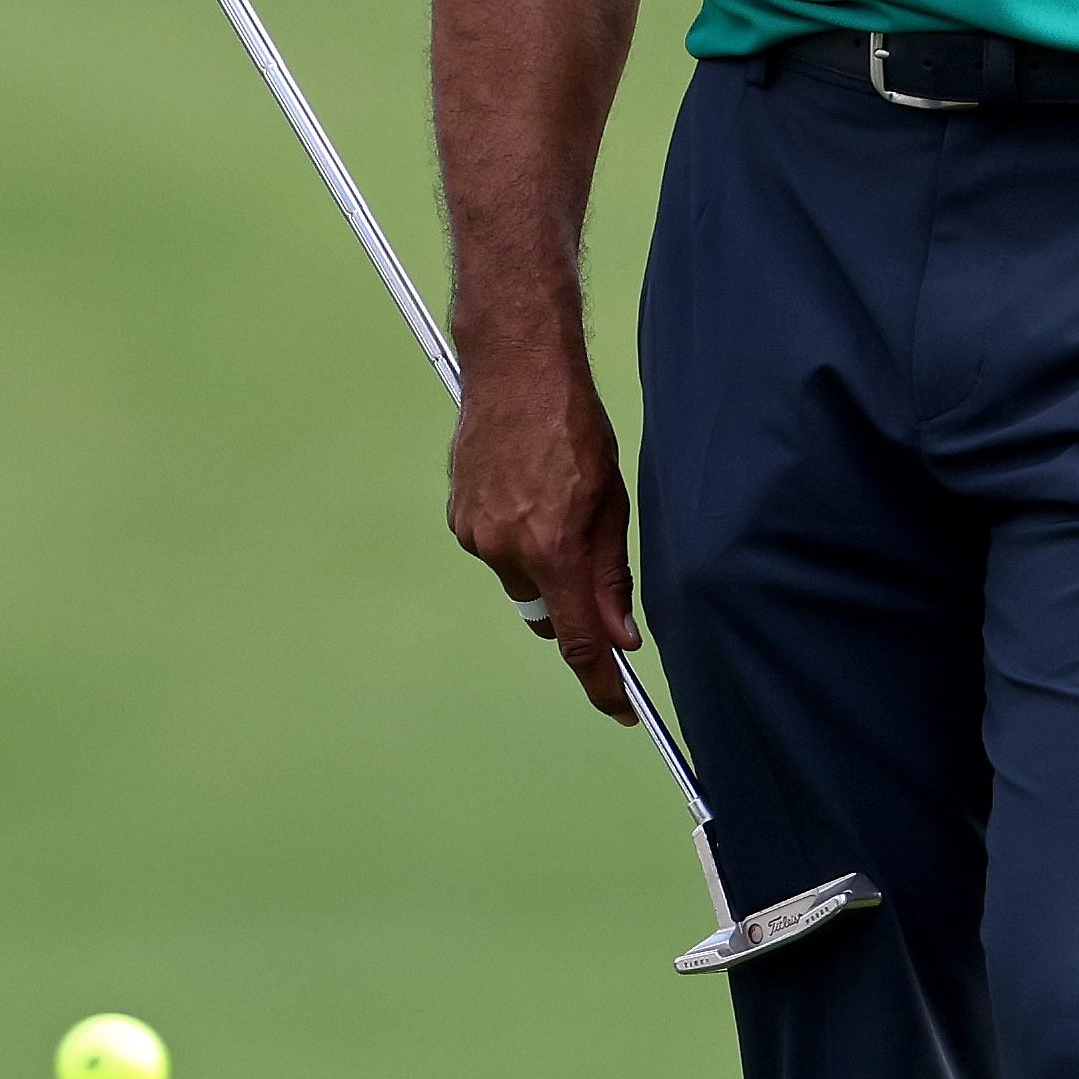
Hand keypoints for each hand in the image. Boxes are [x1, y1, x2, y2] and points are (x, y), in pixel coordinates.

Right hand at [446, 338, 639, 721]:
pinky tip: (526, 491)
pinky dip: (513, 536)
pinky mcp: (458, 517)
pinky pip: (493, 549)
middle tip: (588, 552)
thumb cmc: (572, 427)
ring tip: (553, 499)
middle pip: (545, 612)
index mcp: (553, 550)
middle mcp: (507, 551)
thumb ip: (612, 576)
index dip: (602, 683)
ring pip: (519, 579)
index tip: (620, 706)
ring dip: (540, 561)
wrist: (516, 372)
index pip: (577, 642)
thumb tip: (620, 636)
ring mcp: (476, 535)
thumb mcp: (611, 503)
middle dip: (568, 601)